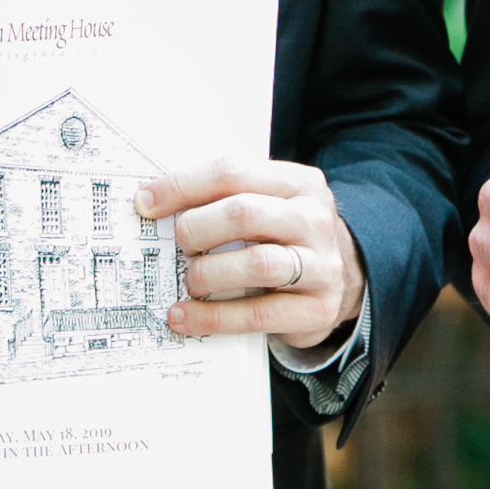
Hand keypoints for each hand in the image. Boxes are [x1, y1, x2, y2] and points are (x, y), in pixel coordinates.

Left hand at [142, 159, 365, 350]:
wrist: (343, 281)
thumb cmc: (284, 238)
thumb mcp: (267, 206)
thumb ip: (225, 199)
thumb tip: (153, 204)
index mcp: (298, 182)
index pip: (232, 172)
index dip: (183, 186)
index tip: (145, 203)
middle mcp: (315, 219)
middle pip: (244, 213)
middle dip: (197, 229)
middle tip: (179, 245)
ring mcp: (322, 265)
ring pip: (256, 264)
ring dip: (207, 274)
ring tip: (189, 282)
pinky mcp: (318, 309)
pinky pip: (258, 313)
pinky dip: (213, 317)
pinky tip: (185, 316)